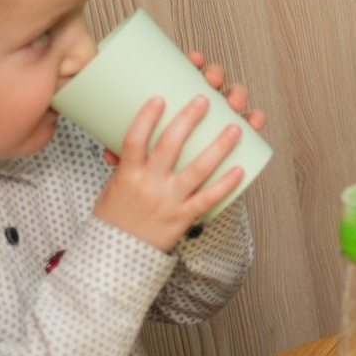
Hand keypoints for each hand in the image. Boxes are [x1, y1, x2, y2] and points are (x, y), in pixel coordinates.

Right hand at [93, 79, 254, 251]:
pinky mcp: (183, 217)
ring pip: (197, 170)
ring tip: (236, 127)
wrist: (116, 257)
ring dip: (219, 147)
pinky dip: (226, 184)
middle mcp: (149, 185)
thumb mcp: (114, 185)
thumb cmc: (116, 215)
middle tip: (204, 98)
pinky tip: (241, 168)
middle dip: (189, 119)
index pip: (134, 140)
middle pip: (170, 146)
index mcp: (128, 175)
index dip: (146, 118)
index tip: (160, 98)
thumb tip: (123, 137)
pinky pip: (208, 198)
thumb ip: (125, 162)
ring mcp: (169, 201)